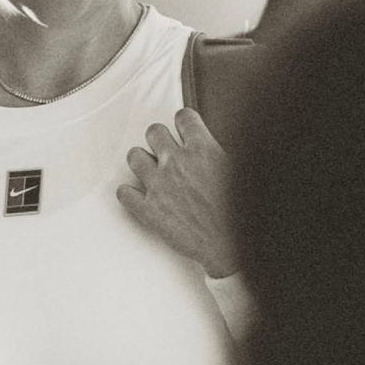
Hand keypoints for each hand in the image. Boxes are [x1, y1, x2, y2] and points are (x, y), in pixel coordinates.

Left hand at [117, 107, 237, 278]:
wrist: (232, 247)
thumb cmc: (241, 213)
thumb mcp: (239, 172)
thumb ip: (219, 155)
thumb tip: (212, 148)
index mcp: (203, 149)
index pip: (184, 117)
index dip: (185, 123)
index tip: (185, 130)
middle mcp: (177, 162)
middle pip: (154, 131)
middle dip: (160, 139)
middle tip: (167, 150)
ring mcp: (159, 185)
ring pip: (134, 156)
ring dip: (142, 161)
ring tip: (151, 171)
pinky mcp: (147, 210)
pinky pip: (123, 193)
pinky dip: (130, 194)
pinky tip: (140, 197)